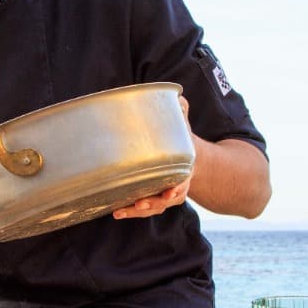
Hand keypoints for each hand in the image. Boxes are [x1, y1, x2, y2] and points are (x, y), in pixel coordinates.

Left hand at [112, 94, 191, 220]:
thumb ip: (181, 113)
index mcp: (183, 169)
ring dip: (137, 211)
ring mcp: (164, 195)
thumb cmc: (182, 142)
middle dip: (153, 203)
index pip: (182, 182)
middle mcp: (175, 186)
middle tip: (140, 203)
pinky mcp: (152, 198)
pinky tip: (116, 210)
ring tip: (120, 210)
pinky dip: (131, 211)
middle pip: (165, 200)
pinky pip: (143, 209)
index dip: (176, 189)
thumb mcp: (184, 128)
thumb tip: (178, 96)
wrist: (191, 160)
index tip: (170, 193)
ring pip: (153, 207)